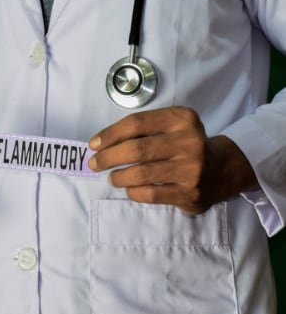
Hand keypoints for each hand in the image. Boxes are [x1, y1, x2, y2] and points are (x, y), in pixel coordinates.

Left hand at [88, 107, 257, 213]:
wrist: (221, 170)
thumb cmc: (183, 144)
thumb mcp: (170, 126)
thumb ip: (142, 130)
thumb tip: (101, 144)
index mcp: (182, 119)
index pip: (137, 123)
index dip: (110, 134)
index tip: (93, 144)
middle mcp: (189, 141)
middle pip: (136, 149)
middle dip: (108, 157)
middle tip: (95, 163)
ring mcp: (191, 169)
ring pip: (141, 173)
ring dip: (118, 176)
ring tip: (112, 177)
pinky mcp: (189, 193)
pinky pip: (150, 194)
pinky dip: (132, 191)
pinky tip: (129, 188)